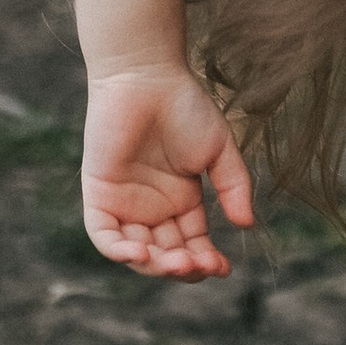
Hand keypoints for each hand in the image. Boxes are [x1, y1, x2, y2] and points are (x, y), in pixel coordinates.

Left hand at [80, 67, 253, 280]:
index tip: (223, 268)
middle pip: (165, 255)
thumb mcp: (219, 150)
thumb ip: (234, 186)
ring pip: (136, 252)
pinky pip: (104, 236)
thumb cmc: (184, 106)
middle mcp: (152, 207)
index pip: (192, 244)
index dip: (206, 262)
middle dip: (183, 267)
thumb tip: (246, 225)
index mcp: (181, 200)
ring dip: (155, 265)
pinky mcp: (99, 194)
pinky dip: (119, 251)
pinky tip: (141, 254)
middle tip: (199, 265)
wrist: (146, 76)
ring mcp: (124, 203)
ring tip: (177, 263)